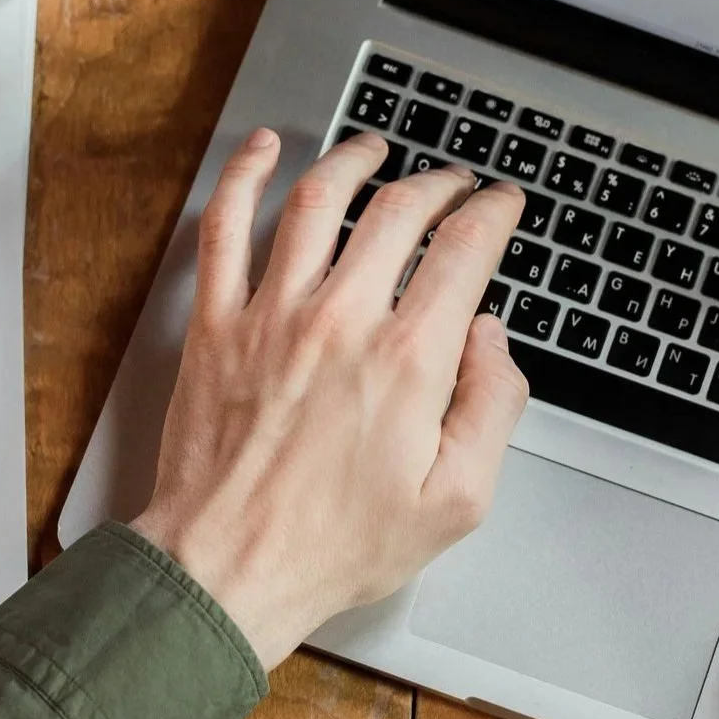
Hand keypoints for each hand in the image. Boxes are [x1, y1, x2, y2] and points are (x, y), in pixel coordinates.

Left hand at [129, 129, 531, 667]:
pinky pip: (225, 229)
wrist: (229, 569)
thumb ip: (492, 409)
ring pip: (316, 201)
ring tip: (374, 150)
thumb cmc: (336, 545)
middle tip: (452, 184)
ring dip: (353, 161)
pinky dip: (243, 177)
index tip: (500, 205)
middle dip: (438, 184)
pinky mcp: (217, 326)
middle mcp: (341, 322)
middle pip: (398, 211)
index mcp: (408, 361)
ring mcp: (272, 316)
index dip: (492, 213)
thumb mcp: (457, 501)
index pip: (464, 250)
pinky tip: (262, 150)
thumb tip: (492, 340)